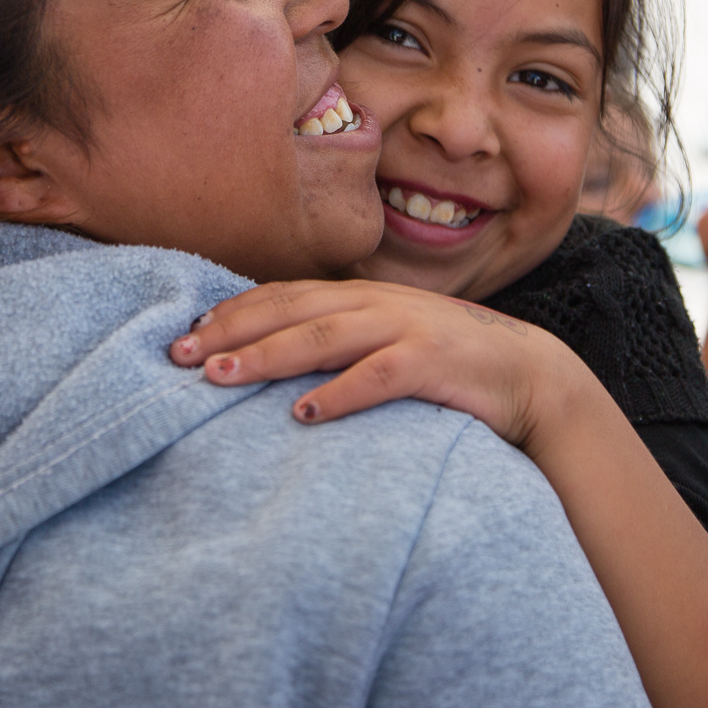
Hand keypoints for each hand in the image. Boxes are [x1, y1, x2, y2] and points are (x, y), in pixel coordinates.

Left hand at [168, 280, 604, 458]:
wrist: (530, 376)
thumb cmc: (450, 365)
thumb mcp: (390, 342)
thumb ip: (342, 342)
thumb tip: (278, 365)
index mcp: (364, 297)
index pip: (286, 295)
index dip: (234, 310)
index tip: (186, 331)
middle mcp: (379, 304)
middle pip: (292, 310)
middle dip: (232, 330)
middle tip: (177, 354)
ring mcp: (408, 328)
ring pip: (324, 336)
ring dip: (267, 355)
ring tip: (219, 376)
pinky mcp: (435, 361)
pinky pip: (379, 375)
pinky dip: (339, 393)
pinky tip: (303, 413)